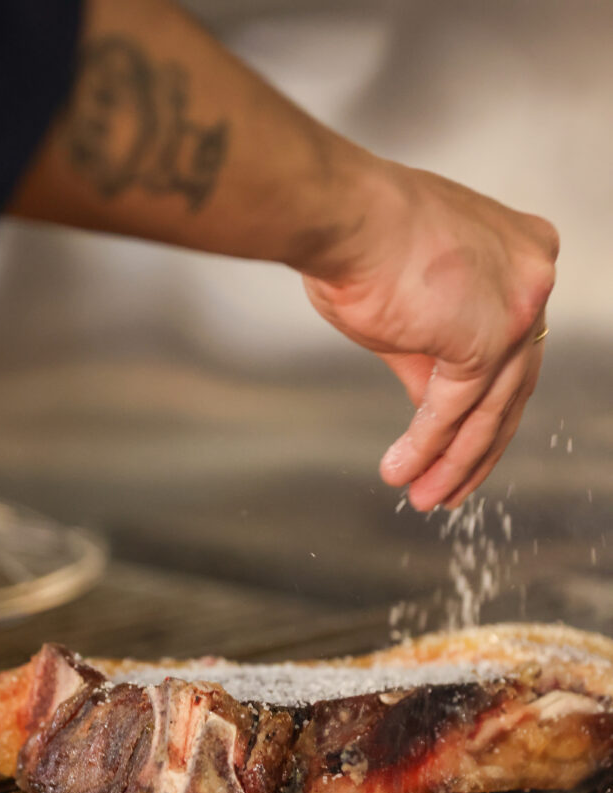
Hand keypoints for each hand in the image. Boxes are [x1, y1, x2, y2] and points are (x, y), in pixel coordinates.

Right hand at [301, 157, 558, 509]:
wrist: (342, 215)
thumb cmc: (361, 239)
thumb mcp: (412, 308)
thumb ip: (433, 357)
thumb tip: (434, 408)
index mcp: (520, 253)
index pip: (511, 348)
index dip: (484, 404)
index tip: (460, 442)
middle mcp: (532, 275)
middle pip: (511, 385)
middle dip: (476, 448)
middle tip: (450, 487)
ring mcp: (517, 306)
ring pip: (490, 407)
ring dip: (453, 461)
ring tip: (425, 497)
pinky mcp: (486, 339)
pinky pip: (456, 410)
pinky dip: (427, 446)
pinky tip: (403, 471)